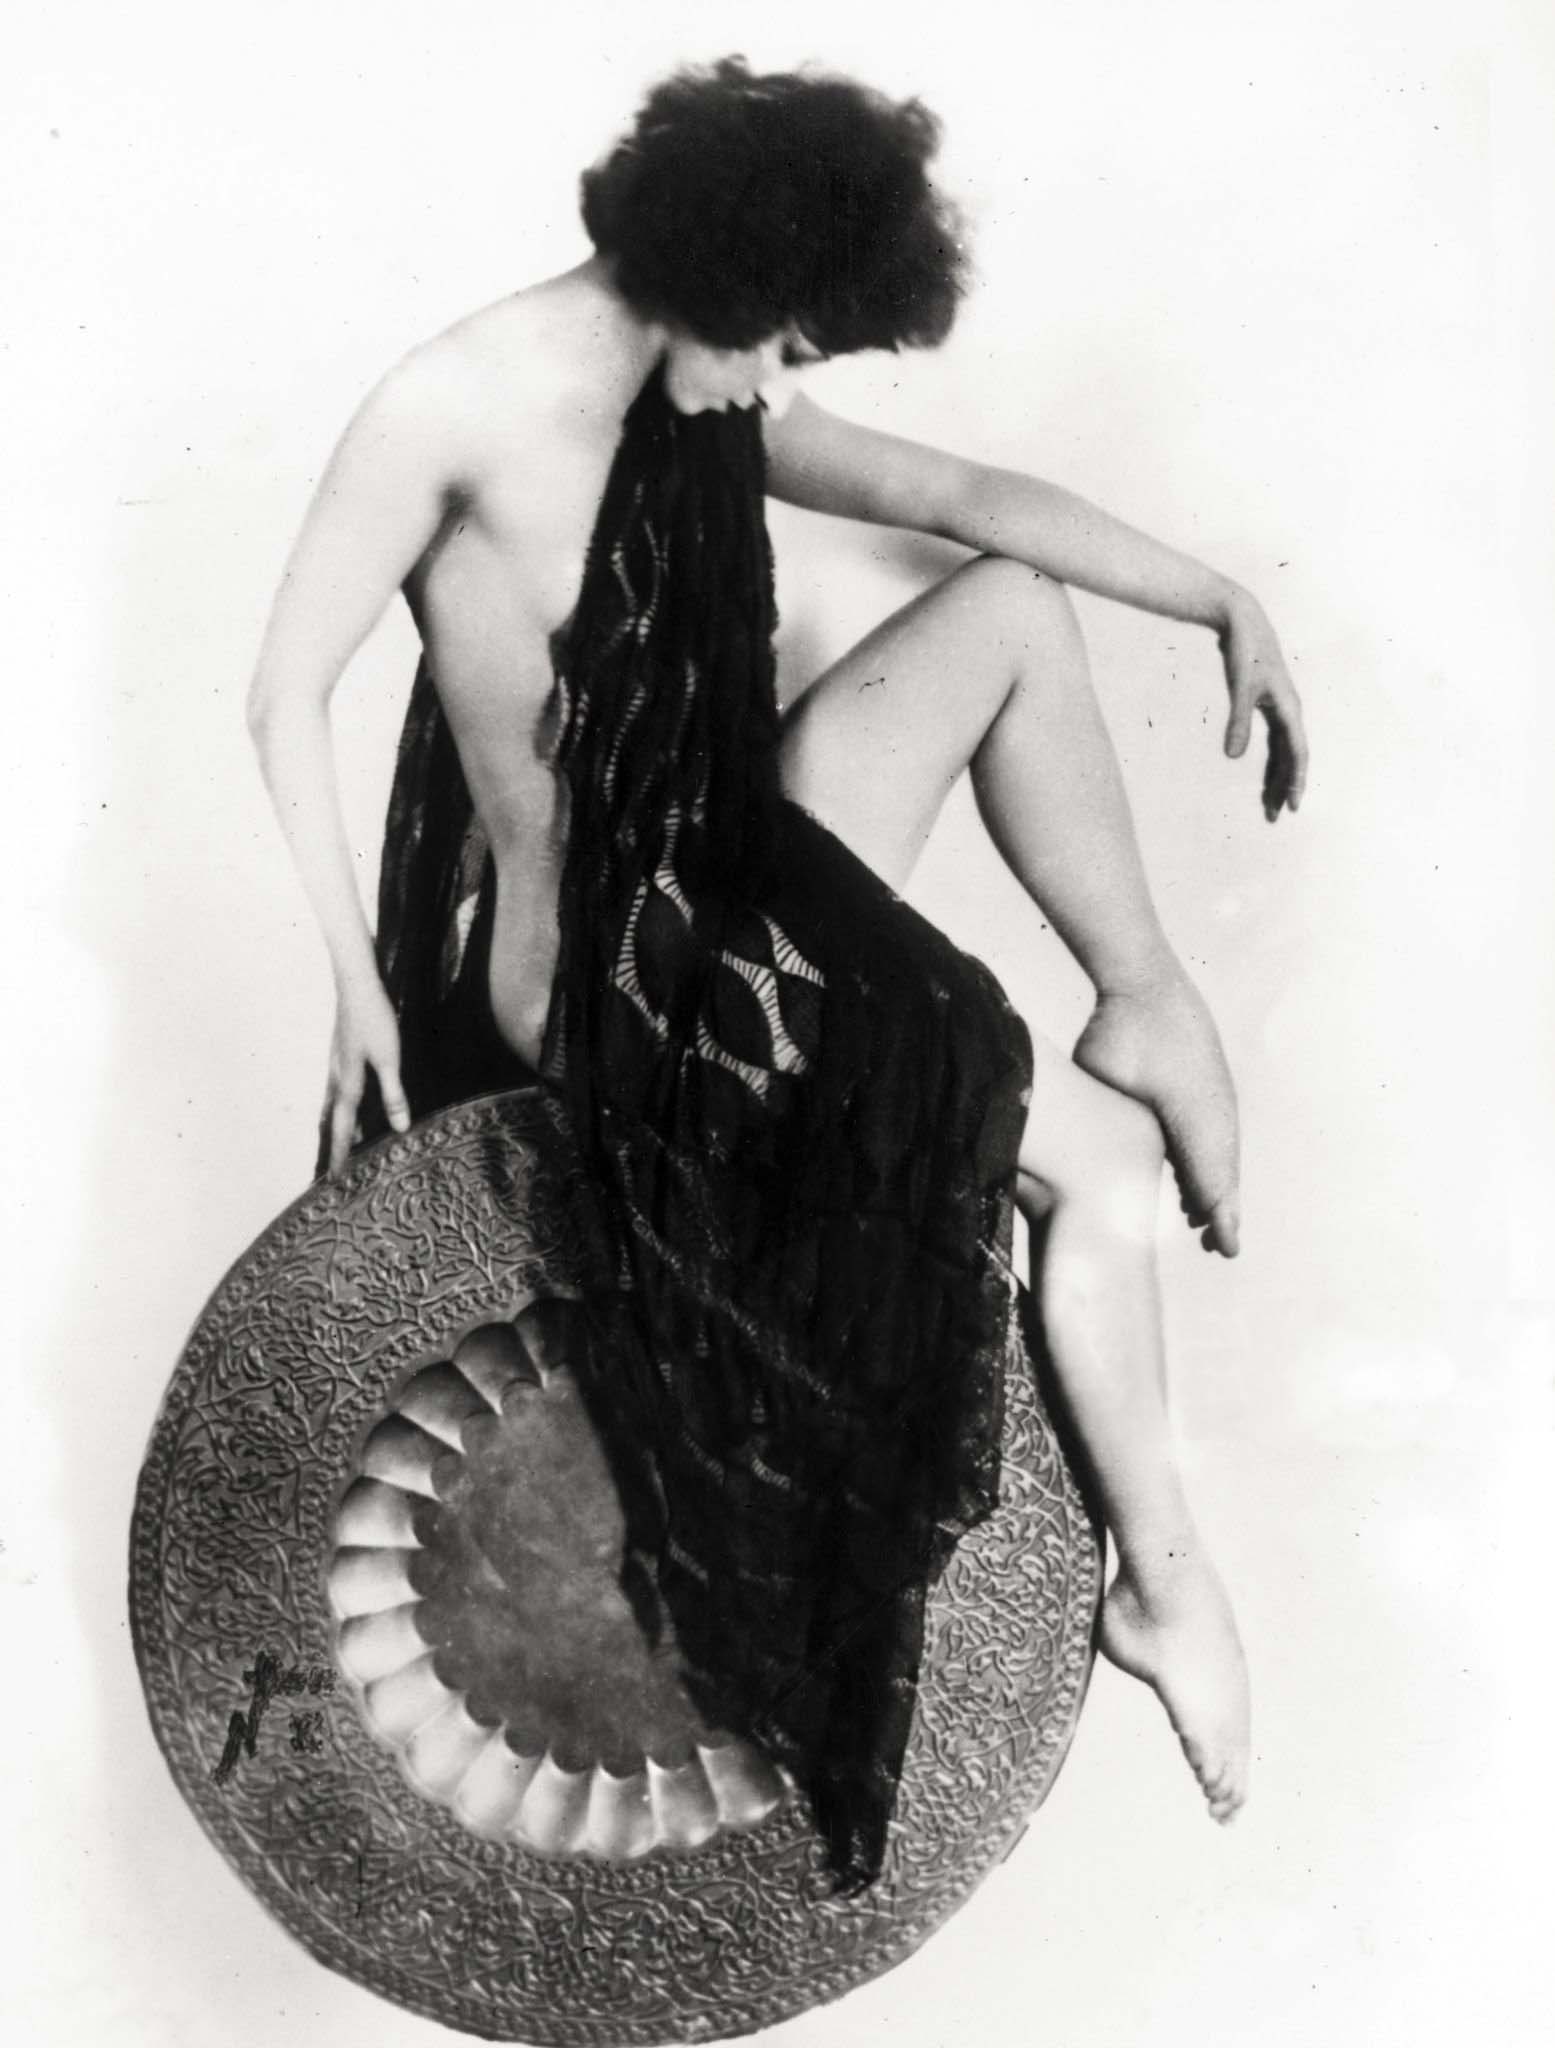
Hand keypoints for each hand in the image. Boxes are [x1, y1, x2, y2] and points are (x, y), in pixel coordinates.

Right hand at [322, 971, 409, 1173]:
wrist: (356, 985)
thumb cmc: (375, 1020)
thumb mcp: (389, 1059)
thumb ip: (393, 1094)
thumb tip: (399, 1128)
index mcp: (347, 1082)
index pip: (341, 1126)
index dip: (340, 1152)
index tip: (335, 1178)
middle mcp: (336, 1076)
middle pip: (330, 1119)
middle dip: (332, 1143)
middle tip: (330, 1167)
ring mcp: (335, 1063)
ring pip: (331, 1103)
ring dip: (334, 1124)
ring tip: (336, 1141)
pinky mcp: (341, 1052)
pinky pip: (336, 1088)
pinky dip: (338, 1104)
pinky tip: (347, 1099)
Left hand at [1217, 595, 1308, 820]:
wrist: (1243, 621)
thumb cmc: (1245, 652)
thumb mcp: (1240, 688)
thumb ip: (1238, 722)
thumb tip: (1234, 757)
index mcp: (1289, 709)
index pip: (1297, 754)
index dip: (1295, 781)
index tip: (1291, 806)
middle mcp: (1289, 711)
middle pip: (1291, 758)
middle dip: (1285, 787)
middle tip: (1276, 817)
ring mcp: (1280, 709)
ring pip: (1283, 752)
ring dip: (1277, 777)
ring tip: (1269, 806)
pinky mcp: (1267, 705)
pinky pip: (1273, 742)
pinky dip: (1269, 762)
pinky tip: (1263, 778)